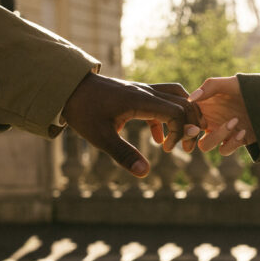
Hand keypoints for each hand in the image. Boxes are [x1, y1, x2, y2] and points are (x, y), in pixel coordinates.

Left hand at [62, 73, 202, 176]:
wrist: (68, 88)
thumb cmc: (83, 111)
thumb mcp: (100, 137)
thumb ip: (123, 154)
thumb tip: (144, 173)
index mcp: (141, 100)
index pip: (177, 111)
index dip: (180, 132)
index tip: (168, 150)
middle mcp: (146, 92)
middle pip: (184, 102)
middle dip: (191, 125)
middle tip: (187, 148)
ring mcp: (142, 91)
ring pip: (176, 97)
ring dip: (184, 117)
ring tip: (182, 140)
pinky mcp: (136, 95)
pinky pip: (162, 102)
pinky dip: (167, 120)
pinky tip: (158, 141)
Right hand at [188, 76, 255, 155]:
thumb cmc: (251, 87)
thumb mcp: (231, 82)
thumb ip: (210, 87)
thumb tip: (191, 98)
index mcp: (206, 105)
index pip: (186, 116)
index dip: (183, 121)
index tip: (190, 119)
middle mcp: (211, 119)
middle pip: (190, 134)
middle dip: (190, 136)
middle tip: (198, 129)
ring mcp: (223, 132)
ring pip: (206, 145)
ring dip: (216, 136)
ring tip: (233, 122)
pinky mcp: (236, 141)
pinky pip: (225, 150)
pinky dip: (231, 143)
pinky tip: (243, 131)